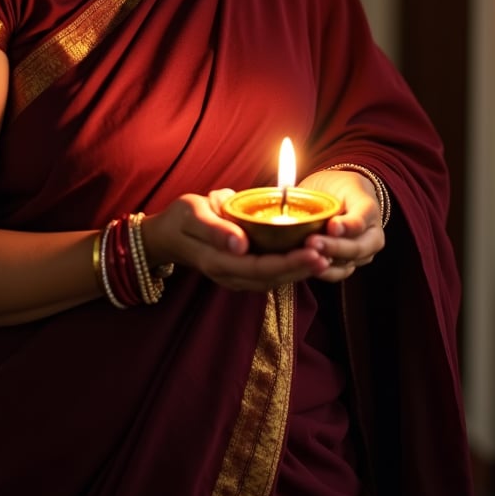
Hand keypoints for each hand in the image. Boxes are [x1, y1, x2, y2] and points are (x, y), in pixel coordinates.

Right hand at [142, 190, 337, 292]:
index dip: (289, 262)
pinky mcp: (241, 273)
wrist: (166, 236)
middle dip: (301, 269)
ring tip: (325, 257)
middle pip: (272, 278)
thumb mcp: (192, 215)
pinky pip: (269, 275)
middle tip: (328, 254)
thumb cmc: (179, 219)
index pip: (260, 268)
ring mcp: (235, 277)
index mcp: (218, 261)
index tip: (313, 252)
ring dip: (299, 271)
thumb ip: (215, 229)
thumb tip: (240, 244)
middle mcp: (229, 276)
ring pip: (274, 280)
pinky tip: (307, 257)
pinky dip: (289, 268)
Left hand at [298, 168, 385, 281]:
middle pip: (357, 247)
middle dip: (334, 247)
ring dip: (327, 262)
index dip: (347, 225)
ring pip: (348, 262)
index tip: (332, 226)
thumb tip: (290, 202)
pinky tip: (308, 268)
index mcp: (368, 208)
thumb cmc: (333, 188)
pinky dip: (324, 272)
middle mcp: (372, 234)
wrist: (341, 198)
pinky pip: (340, 273)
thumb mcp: (328, 183)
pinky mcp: (351, 264)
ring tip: (306, 257)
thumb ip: (318, 196)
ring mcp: (364, 252)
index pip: (361, 219)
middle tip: (311, 242)